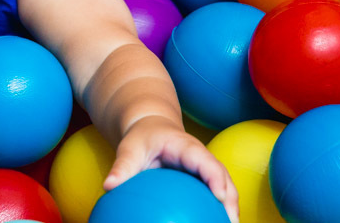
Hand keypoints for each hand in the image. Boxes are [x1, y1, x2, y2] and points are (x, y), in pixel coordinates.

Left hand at [104, 116, 238, 222]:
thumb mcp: (130, 148)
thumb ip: (122, 166)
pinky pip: (215, 196)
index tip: (219, 196)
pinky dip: (218, 211)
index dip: (215, 178)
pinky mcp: (203, 181)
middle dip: (231, 201)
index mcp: (187, 147)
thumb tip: (109, 186)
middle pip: (224, 178)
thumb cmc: (142, 138)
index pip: (206, 161)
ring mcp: (206, 170)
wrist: (151, 129)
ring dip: (229, 209)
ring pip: (226, 190)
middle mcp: (202, 159)